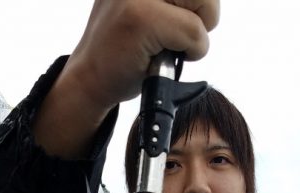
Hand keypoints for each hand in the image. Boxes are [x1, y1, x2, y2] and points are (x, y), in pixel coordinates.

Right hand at [69, 0, 220, 107]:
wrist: (90, 79)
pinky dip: (190, 52)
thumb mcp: (149, 6)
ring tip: (166, 43)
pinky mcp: (141, 18)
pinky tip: (163, 57)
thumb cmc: (125, 48)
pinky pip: (194, 33)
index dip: (198, 3)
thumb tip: (210, 1)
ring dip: (195, 34)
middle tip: (173, 34)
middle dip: (203, 14)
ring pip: (205, 6)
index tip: (176, 17)